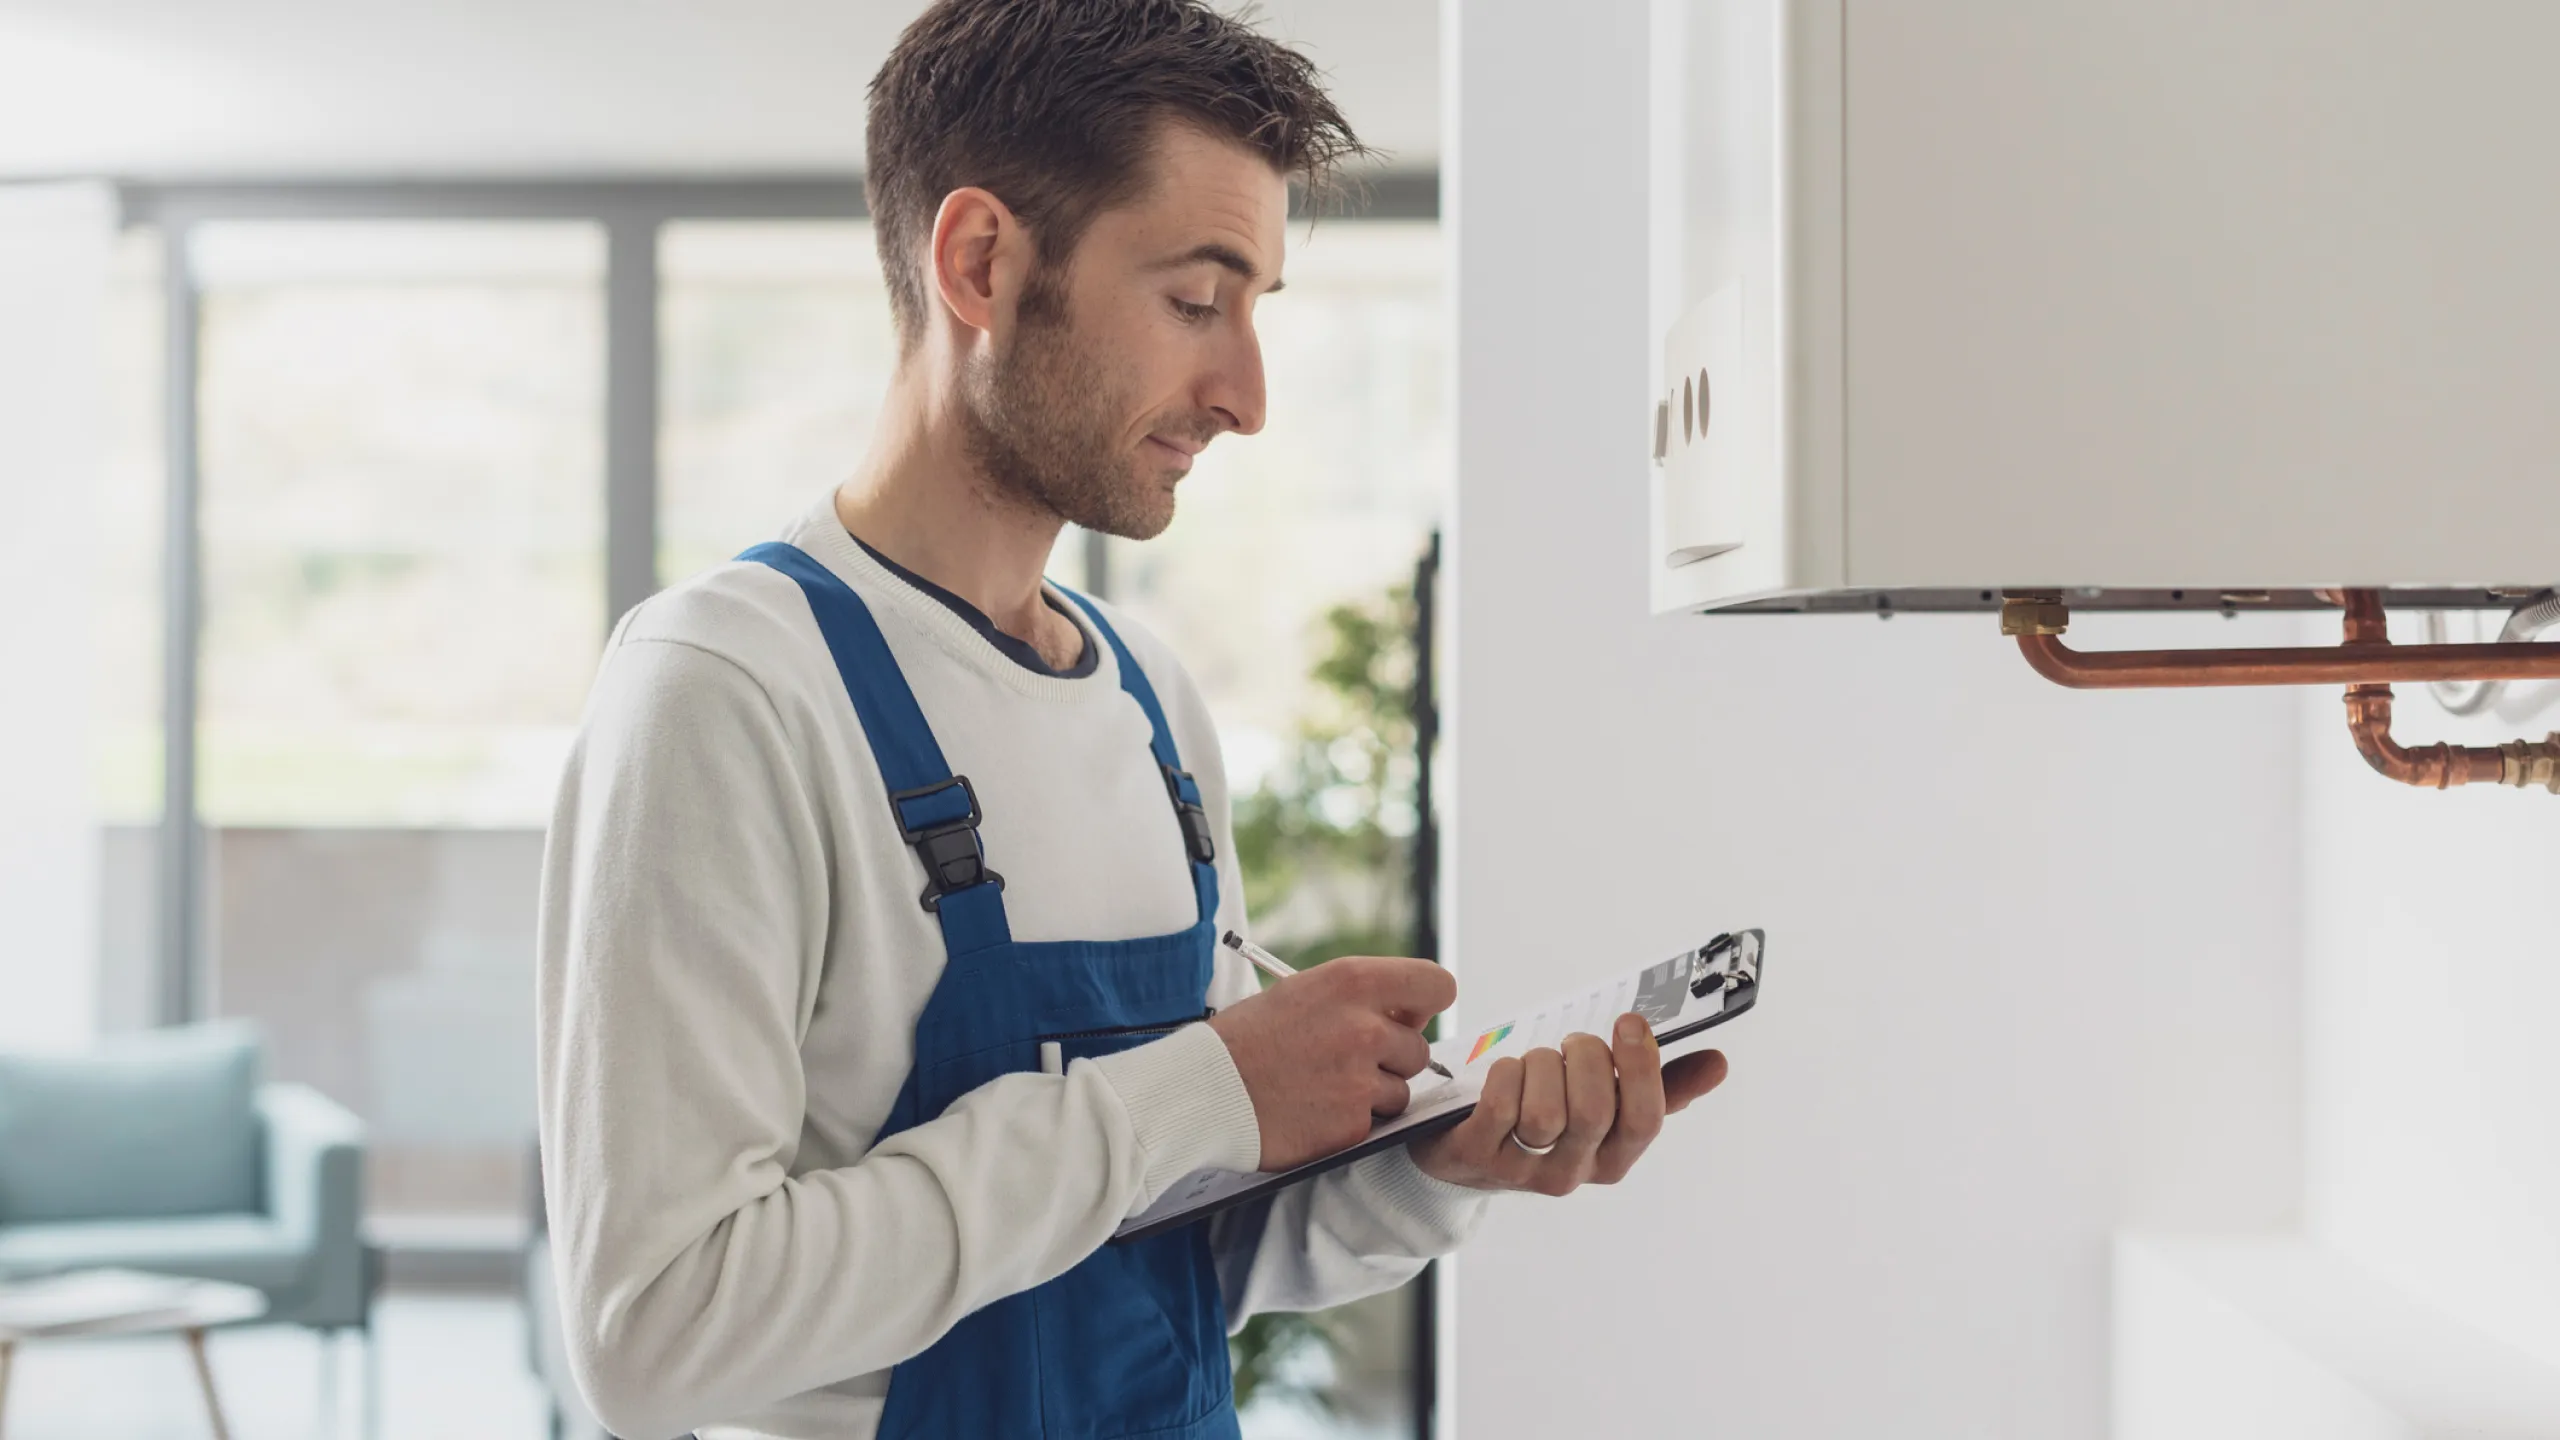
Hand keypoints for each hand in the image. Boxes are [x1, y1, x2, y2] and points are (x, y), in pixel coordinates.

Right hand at [1207, 956, 1456, 1171]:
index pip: (1436, 985)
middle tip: (1344, 1061)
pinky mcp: (1352, 1125)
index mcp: (1352, 982)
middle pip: (1419, 1048)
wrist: (1201, 1090)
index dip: (1426, 1004)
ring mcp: (1360, 1080)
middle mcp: (1364, 1028)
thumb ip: (1360, 999)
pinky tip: (1312, 1111)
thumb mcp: (1302, 993)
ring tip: (1321, 1087)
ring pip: (1401, 1091)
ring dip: (1372, 1094)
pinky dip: (1349, 1122)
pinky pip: (1374, 1124)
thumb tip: (1408, 1017)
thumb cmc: (1247, 1039)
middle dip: (1391, 1059)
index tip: (1408, 1018)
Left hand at [1410, 1013, 1726, 1193]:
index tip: (1632, 1021)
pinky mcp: (1478, 1156)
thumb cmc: (1547, 1114)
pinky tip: (1506, 1071)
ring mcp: (1524, 1170)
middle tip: (1572, 1042)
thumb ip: (1661, 1087)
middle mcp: (1573, 1172)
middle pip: (1594, 1112)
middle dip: (1584, 1058)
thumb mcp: (1606, 1105)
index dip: (1641, 1068)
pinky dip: (1505, 1074)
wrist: (1465, 1152)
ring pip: (1545, 1112)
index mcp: (1613, 1157)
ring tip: (1535, 1062)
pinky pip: (1500, 1107)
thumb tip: (1718, 1064)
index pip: (1645, 1121)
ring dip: (1540, 1066)